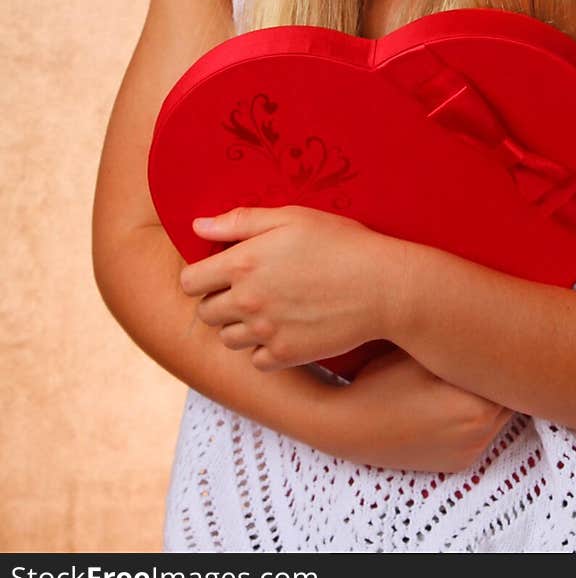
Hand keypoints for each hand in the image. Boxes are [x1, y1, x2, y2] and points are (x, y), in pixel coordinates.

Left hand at [179, 205, 404, 370]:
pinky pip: (255, 360)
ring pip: (227, 338)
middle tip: (248, 287)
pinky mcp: (286, 356)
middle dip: (218, 299)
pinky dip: (263, 348)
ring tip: (267, 308)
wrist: (383, 286)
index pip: (190, 281)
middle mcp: (247, 301)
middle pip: (205, 313)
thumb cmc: (341, 242)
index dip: (201, 275)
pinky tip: (284, 329)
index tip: (221, 270)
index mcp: (243, 263)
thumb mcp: (292, 217)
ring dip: (239, 325)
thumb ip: (240, 221)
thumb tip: (198, 226)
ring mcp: (265, 332)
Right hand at [322, 349, 515, 472]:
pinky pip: (479, 433)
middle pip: (507, 394)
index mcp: (478, 405)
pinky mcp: (458, 462)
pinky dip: (473, 416)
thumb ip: (461, 340)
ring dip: (486, 394)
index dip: (501, 349)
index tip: (495, 331)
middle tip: (482, 348)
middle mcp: (481, 434)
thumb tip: (490, 323)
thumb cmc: (381, 382)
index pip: (507, 372)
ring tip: (463, 372)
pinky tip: (450, 400)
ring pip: (497, 414)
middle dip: (495, 372)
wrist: (348, 426)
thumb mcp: (422, 351)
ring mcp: (470, 451)